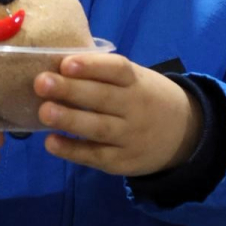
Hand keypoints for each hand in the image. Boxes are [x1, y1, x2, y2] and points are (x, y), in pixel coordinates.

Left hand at [35, 54, 201, 176]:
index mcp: (136, 81)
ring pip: (98, 128)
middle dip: (71, 90)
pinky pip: (95, 156)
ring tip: (43, 111)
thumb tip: (55, 65)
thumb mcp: (135, 80)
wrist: (185, 134)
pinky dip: (72, 150)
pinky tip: (51, 143)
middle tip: (41, 83)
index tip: (66, 63)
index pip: (117, 70)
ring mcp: (130, 136)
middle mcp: (135, 107)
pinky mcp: (122, 162)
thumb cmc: (145, 98)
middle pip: (103, 98)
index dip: (92, 66)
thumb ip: (103, 74)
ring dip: (69, 120)